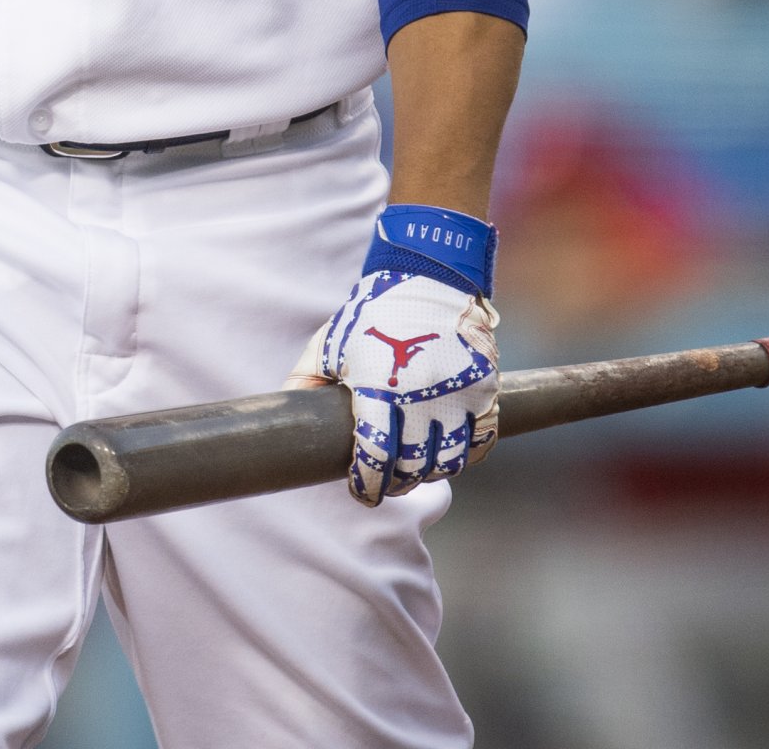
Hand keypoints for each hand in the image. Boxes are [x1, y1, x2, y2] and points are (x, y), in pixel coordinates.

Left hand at [292, 271, 498, 505]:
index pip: (375, 456)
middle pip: (413, 466)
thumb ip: (304, 380)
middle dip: (397, 483)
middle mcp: (421, 394)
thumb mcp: (329, 343)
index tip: (362, 492)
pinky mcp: (486, 390)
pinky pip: (481, 442)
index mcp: (378, 385)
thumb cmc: (372, 313)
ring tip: (416, 468)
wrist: (430, 276)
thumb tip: (282, 414)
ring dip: (431, 473)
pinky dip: (465, 455)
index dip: (367, 484)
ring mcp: (459, 394)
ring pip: (449, 461)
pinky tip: (447, 451)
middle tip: (387, 482)